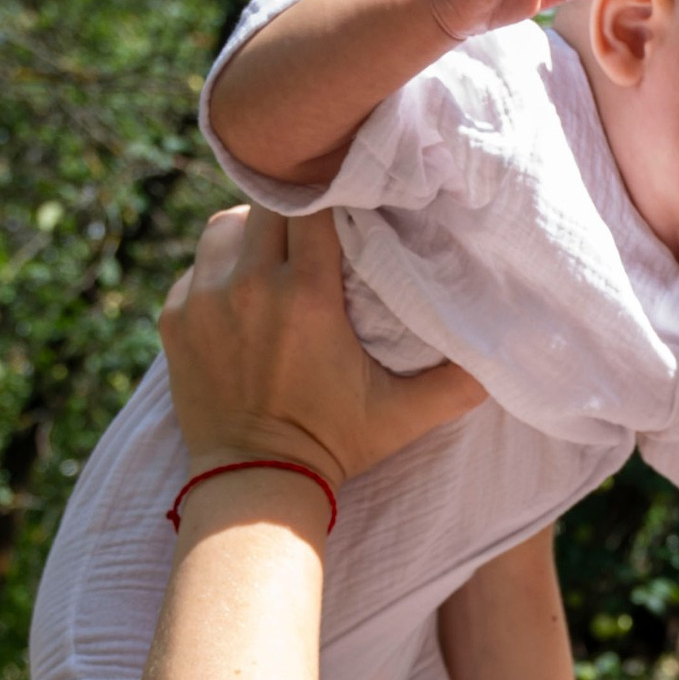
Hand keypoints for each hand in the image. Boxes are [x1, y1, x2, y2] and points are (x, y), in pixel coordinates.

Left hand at [157, 207, 481, 492]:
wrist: (254, 485)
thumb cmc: (332, 447)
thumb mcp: (400, 416)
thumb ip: (454, 385)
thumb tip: (504, 356)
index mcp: (306, 295)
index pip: (314, 204)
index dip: (329, 194)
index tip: (344, 200)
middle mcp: (250, 286)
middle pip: (266, 203)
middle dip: (289, 208)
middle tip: (309, 226)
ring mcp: (204, 300)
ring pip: (223, 226)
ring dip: (248, 232)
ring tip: (270, 254)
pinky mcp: (174, 319)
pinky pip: (195, 269)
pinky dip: (216, 273)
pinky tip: (239, 297)